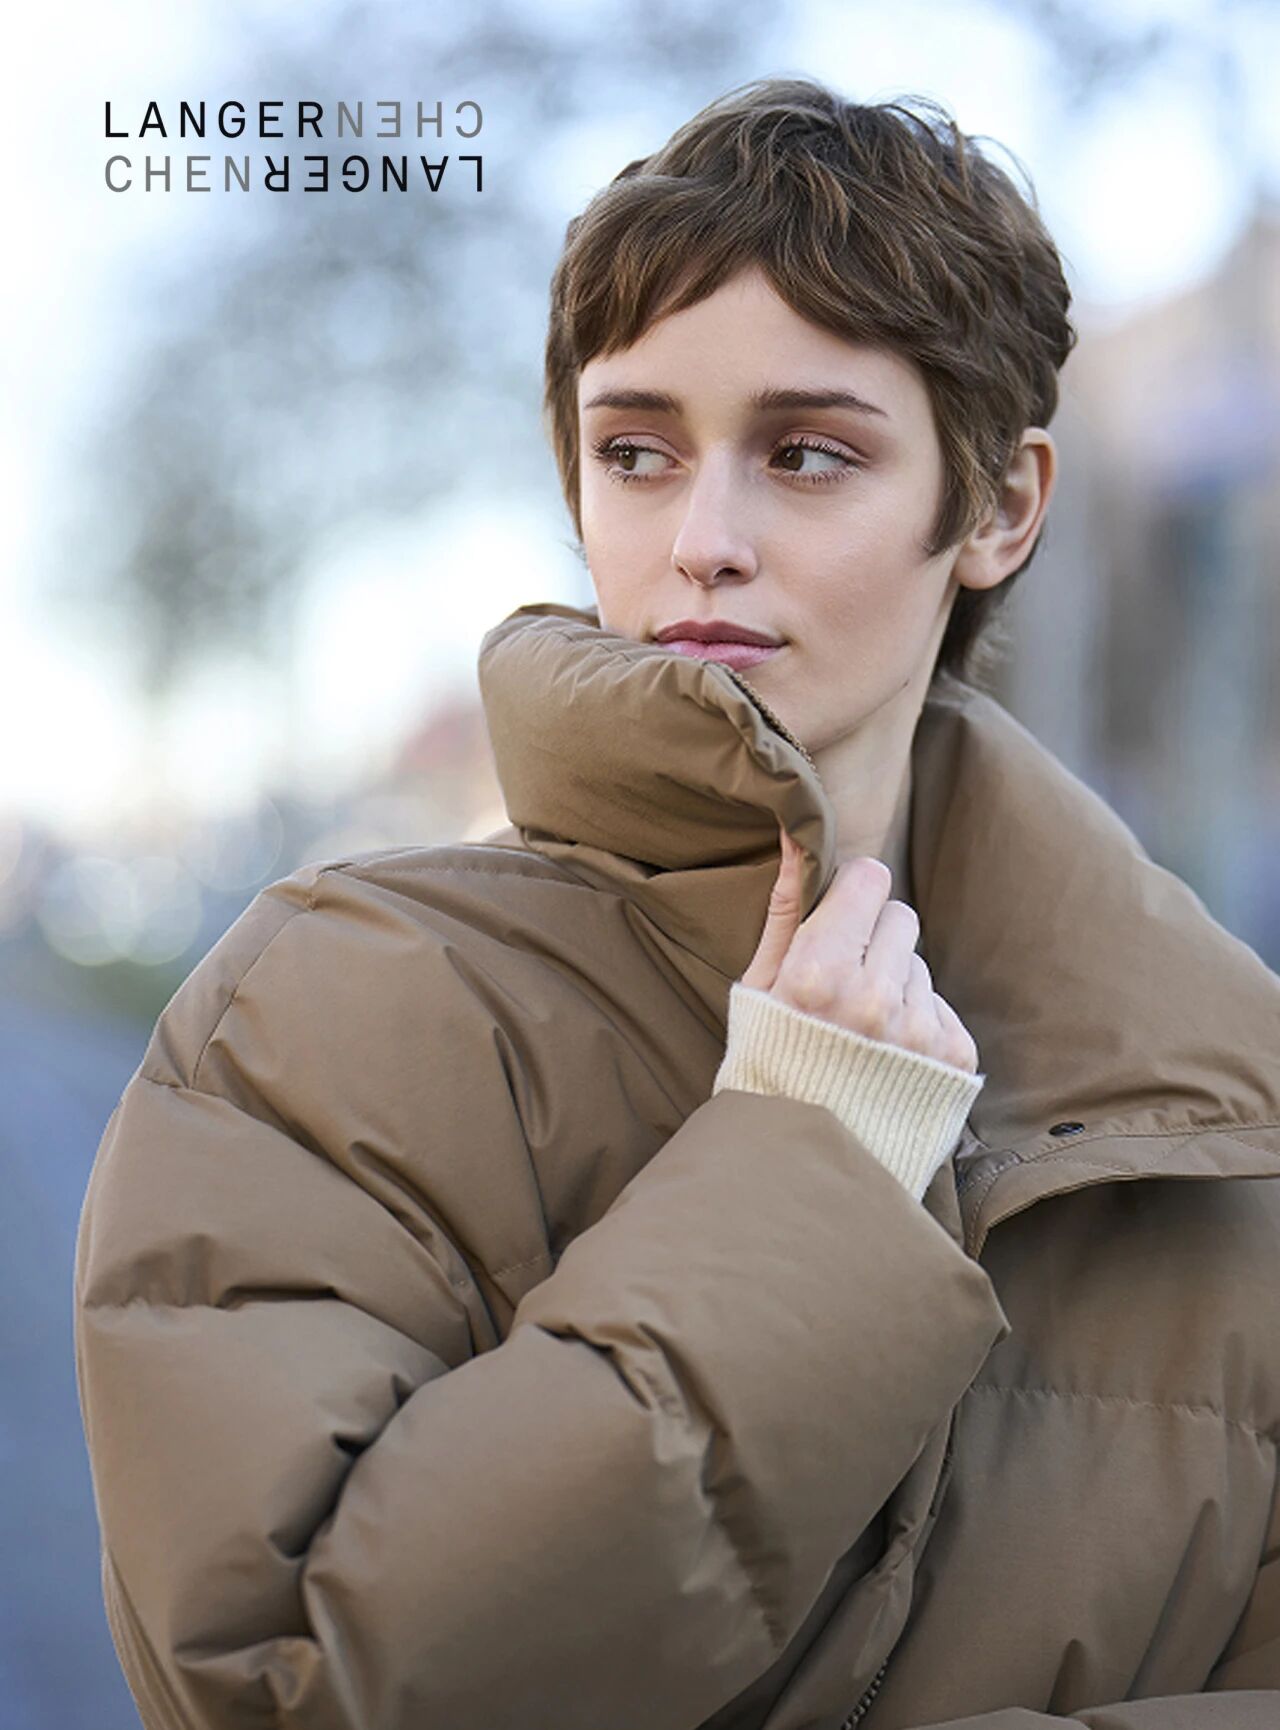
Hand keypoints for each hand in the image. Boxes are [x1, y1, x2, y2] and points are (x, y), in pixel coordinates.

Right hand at [741, 825, 979, 1072]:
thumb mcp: (758, 989)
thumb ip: (785, 908)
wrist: (804, 1163)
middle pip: (900, 916)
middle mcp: (874, 999)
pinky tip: (887, 1055)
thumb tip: (797, 835)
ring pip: (921, 964)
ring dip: (896, 984)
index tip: (839, 920)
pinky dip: (918, 1022)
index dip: (852, 897)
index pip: (870, 879)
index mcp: (817, 974)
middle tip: (845, 984)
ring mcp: (919, 1030)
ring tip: (862, 1031)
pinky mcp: (955, 1057)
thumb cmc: (768, 1066)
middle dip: (875, 939)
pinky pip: (942, 1005)